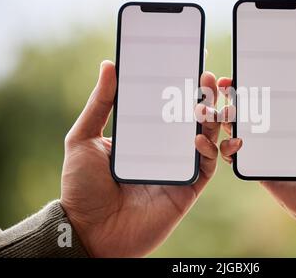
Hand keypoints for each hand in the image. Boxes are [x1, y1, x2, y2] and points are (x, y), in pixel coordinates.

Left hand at [61, 60, 221, 256]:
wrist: (90, 231)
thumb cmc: (82, 187)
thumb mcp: (83, 138)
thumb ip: (99, 103)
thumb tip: (108, 65)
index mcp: (144, 137)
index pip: (167, 108)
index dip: (180, 88)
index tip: (188, 64)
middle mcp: (164, 150)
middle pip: (191, 120)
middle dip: (204, 98)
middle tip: (206, 78)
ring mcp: (178, 169)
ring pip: (206, 138)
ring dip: (213, 119)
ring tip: (210, 100)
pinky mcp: (187, 188)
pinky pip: (206, 166)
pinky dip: (208, 150)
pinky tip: (199, 136)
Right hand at [219, 59, 295, 241]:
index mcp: (291, 118)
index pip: (266, 95)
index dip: (249, 83)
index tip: (237, 72)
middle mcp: (274, 131)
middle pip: (247, 109)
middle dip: (230, 97)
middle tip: (221, 88)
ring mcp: (263, 150)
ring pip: (236, 130)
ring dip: (224, 120)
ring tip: (223, 115)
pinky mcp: (256, 168)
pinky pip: (235, 156)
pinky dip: (228, 148)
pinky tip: (233, 143)